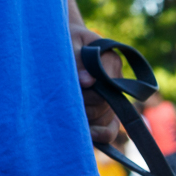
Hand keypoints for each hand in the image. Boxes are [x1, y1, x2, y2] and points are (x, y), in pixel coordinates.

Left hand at [70, 22, 121, 144]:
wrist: (60, 42)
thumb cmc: (62, 40)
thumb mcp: (67, 43)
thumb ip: (76, 60)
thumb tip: (87, 82)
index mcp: (110, 59)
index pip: (106, 85)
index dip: (88, 92)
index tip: (72, 90)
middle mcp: (116, 79)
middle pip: (105, 104)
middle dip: (84, 107)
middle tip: (61, 103)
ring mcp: (113, 96)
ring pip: (107, 118)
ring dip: (88, 120)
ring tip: (67, 116)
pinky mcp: (106, 109)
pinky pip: (112, 127)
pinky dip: (103, 134)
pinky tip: (90, 136)